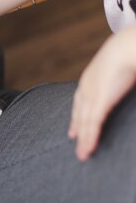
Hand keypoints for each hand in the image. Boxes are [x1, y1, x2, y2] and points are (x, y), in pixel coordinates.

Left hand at [69, 27, 135, 160]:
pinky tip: (87, 149)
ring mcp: (91, 95)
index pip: (80, 100)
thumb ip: (118, 77)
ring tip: (82, 155)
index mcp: (90, 77)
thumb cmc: (128, 52)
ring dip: (83, 140)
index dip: (78, 114)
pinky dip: (89, 138)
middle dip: (78, 128)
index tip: (75, 126)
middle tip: (75, 141)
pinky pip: (92, 124)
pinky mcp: (99, 102)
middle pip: (79, 112)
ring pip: (85, 122)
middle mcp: (87, 87)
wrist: (126, 47)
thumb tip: (124, 79)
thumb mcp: (120, 66)